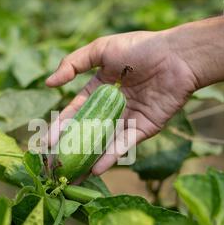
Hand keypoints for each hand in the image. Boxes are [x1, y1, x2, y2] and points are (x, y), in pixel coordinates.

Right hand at [46, 30, 199, 174]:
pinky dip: (111, 156)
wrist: (176, 56)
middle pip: (87, 132)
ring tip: (73, 176)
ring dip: (89, 159)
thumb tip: (48, 83)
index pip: (75, 112)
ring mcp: (127, 120)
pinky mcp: (143, 130)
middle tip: (55, 166)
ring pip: (104, 142)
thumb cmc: (139, 48)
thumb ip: (73, 64)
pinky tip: (97, 168)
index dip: (60, 127)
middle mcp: (111, 108)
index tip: (47, 143)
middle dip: (71, 148)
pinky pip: (125, 145)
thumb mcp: (101, 49)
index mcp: (99, 90)